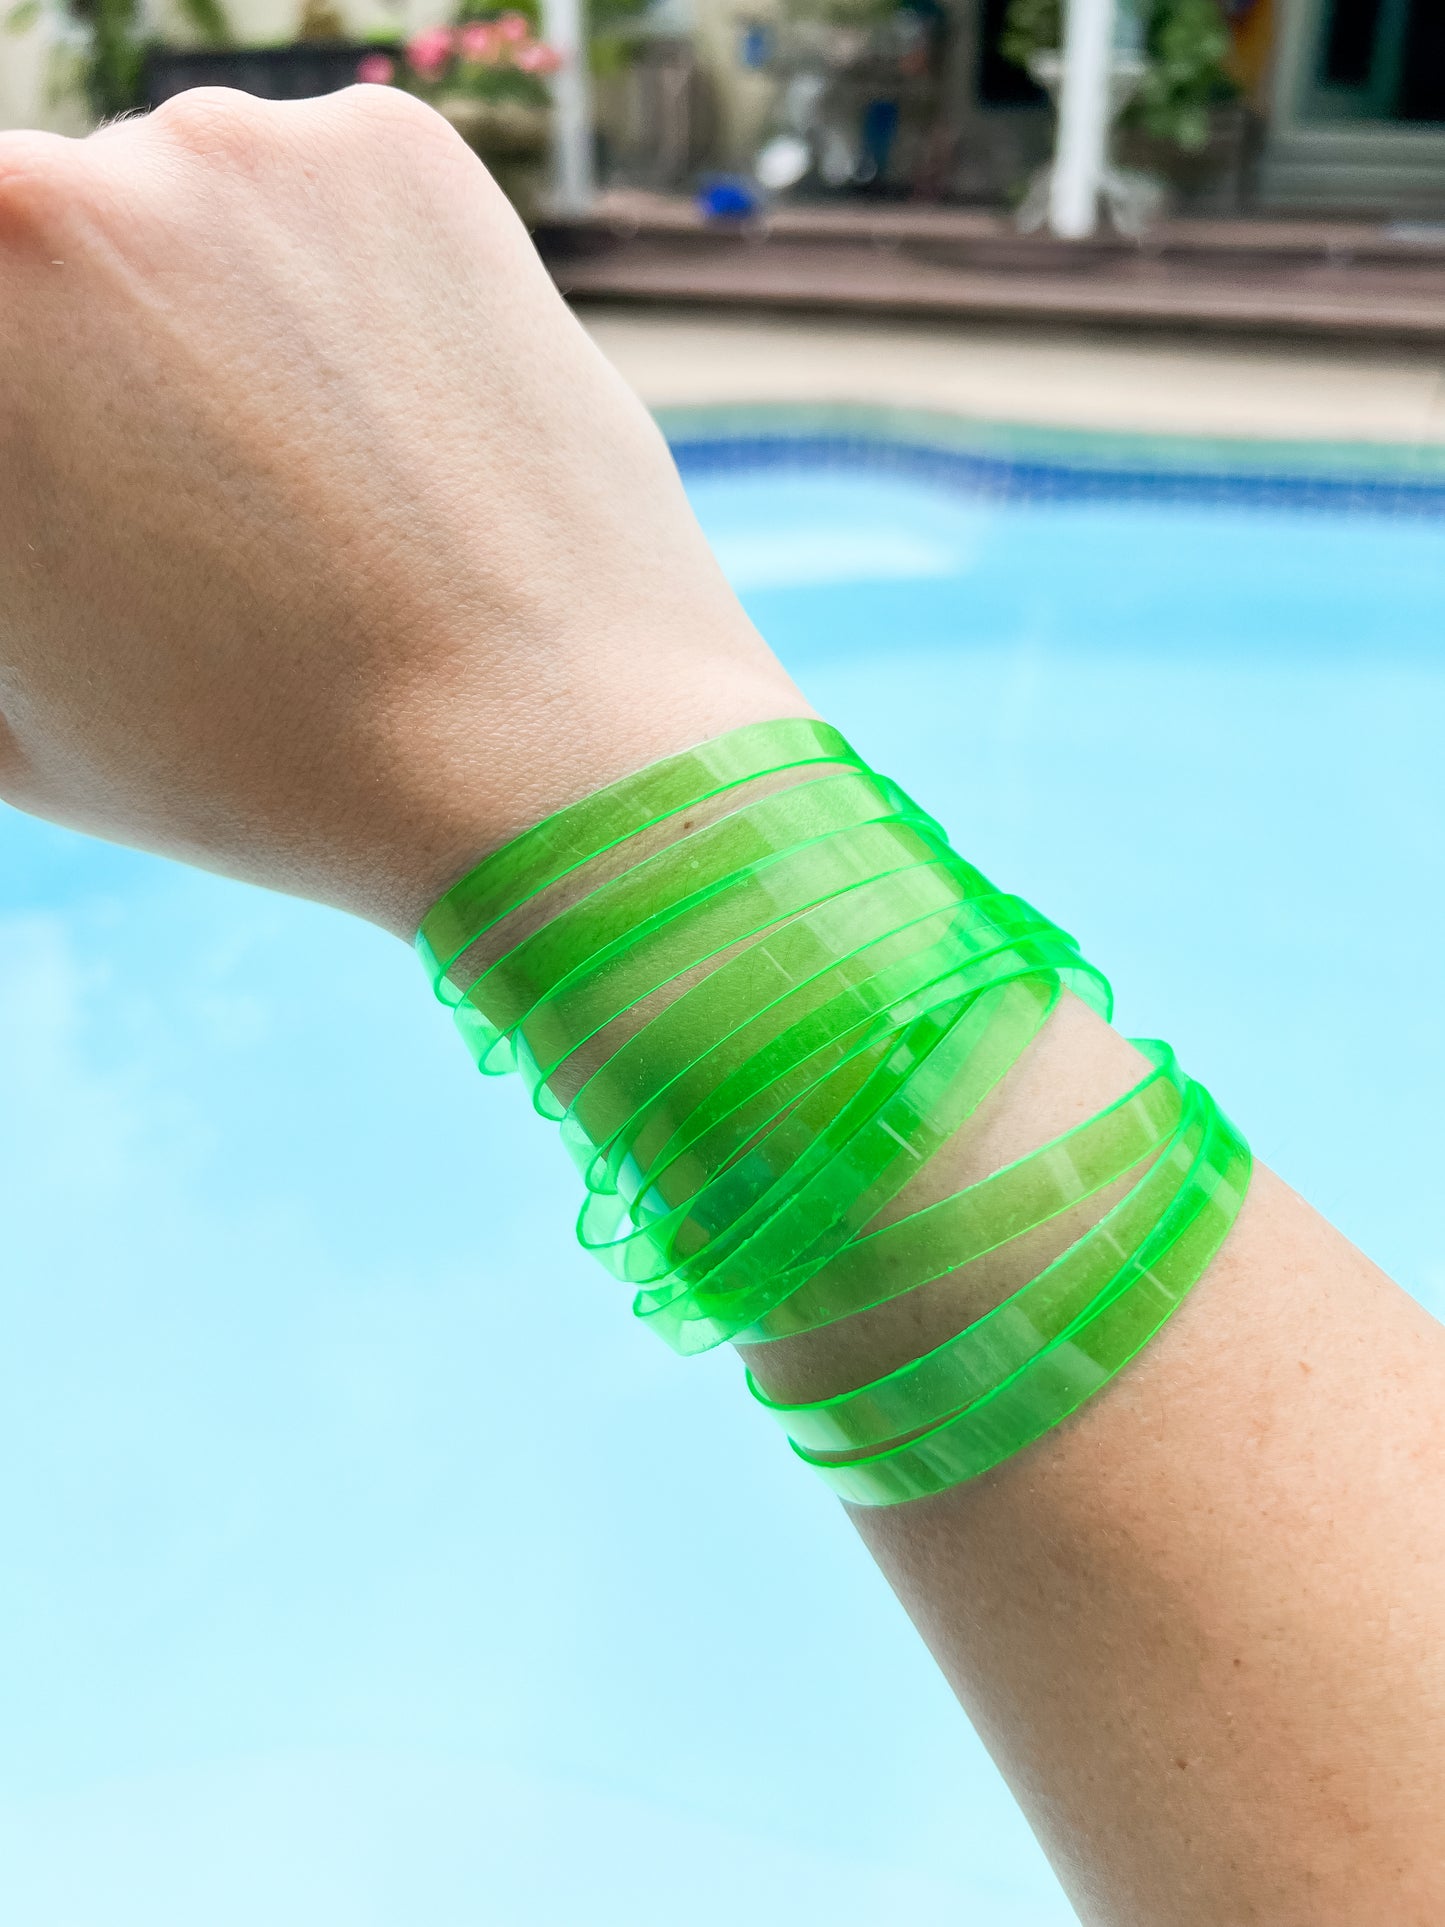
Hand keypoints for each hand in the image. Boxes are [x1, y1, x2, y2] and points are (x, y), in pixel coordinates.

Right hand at [0, 87, 799, 932]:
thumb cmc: (264, 766)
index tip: (96, 489)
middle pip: (50, 250)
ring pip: (188, 211)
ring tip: (320, 480)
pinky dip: (351, 283)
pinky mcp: (387, 148)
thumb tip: (25, 491)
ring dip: (222, 310)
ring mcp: (229, 148)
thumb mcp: (8, 720)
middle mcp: (43, 197)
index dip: (39, 434)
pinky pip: (327, 199)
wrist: (545, 756)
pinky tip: (400, 422)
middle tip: (203, 500)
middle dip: (103, 362)